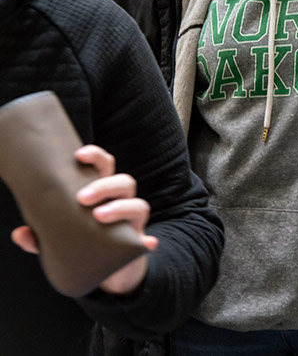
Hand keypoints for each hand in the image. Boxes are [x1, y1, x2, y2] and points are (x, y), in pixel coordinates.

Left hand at [10, 145, 157, 294]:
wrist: (107, 271)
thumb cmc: (84, 244)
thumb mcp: (59, 239)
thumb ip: (40, 236)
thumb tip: (20, 233)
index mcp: (103, 194)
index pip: (105, 167)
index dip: (96, 157)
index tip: (78, 155)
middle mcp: (122, 203)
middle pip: (124, 182)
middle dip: (105, 185)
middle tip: (82, 197)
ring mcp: (132, 223)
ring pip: (138, 205)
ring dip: (120, 207)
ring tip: (99, 216)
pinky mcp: (138, 244)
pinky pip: (147, 241)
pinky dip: (147, 242)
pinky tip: (146, 243)